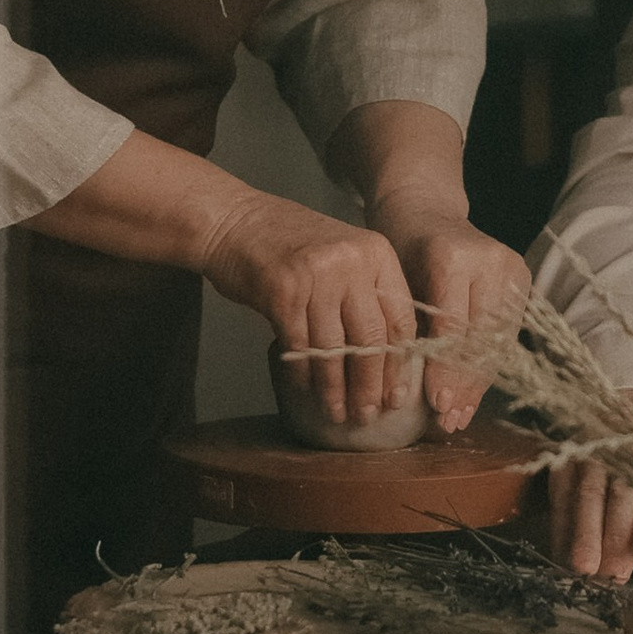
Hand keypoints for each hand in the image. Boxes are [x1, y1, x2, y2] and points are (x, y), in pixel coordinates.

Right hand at [198, 187, 420, 429]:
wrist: (232, 219)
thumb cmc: (287, 243)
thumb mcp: (341, 255)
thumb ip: (366, 292)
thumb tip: (387, 356)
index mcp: (376, 252)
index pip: (400, 318)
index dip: (399, 363)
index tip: (397, 394)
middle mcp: (351, 261)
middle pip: (372, 338)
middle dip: (371, 384)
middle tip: (369, 414)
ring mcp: (317, 275)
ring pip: (335, 349)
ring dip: (336, 388)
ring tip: (339, 413)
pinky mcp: (283, 291)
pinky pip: (299, 346)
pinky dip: (303, 374)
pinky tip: (305, 391)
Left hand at [363, 204, 529, 433]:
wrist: (426, 207)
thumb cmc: (399, 247)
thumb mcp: (394, 283)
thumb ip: (406, 328)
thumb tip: (406, 390)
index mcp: (452, 256)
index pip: (453, 326)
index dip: (446, 369)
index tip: (436, 405)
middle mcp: (490, 260)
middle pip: (481, 337)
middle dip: (464, 384)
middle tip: (448, 420)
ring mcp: (511, 266)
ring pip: (498, 339)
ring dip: (479, 382)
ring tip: (460, 416)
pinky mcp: (522, 277)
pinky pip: (506, 332)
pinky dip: (488, 365)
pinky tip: (473, 394)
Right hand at [548, 394, 632, 579]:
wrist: (630, 403)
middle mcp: (630, 450)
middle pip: (622, 493)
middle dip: (615, 535)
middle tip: (612, 573)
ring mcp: (595, 450)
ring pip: (588, 492)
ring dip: (584, 532)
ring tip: (583, 567)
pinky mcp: (568, 454)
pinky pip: (561, 491)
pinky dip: (560, 523)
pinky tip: (561, 553)